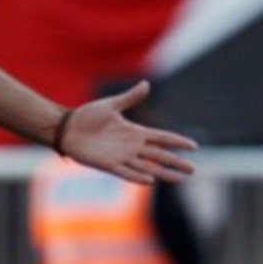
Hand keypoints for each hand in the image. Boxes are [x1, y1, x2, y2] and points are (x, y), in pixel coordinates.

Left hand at [59, 81, 198, 183]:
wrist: (68, 128)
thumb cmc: (88, 116)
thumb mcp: (111, 104)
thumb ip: (130, 97)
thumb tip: (146, 84)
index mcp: (135, 131)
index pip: (162, 137)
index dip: (177, 142)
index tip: (194, 147)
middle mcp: (132, 146)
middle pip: (159, 155)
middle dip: (176, 162)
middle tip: (192, 170)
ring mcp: (122, 157)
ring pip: (148, 167)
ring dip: (163, 173)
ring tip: (179, 179)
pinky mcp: (109, 165)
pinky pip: (127, 172)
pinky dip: (139, 176)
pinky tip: (151, 180)